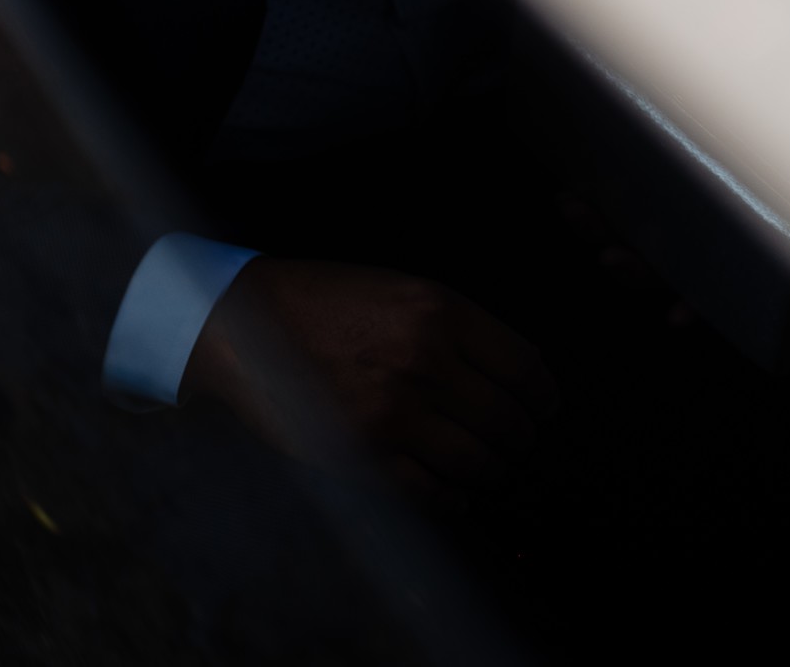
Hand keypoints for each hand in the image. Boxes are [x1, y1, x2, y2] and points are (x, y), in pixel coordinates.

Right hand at [183, 258, 559, 505]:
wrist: (246, 322)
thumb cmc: (328, 303)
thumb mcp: (403, 290)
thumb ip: (458, 329)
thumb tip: (514, 376)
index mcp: (443, 312)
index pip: (526, 369)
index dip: (543, 399)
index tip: (543, 410)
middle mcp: (426, 359)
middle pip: (510, 422)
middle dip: (521, 441)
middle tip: (516, 446)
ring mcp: (395, 410)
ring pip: (480, 463)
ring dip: (492, 473)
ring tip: (488, 470)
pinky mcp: (363, 452)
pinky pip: (433, 493)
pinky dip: (453, 499)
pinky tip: (452, 490)